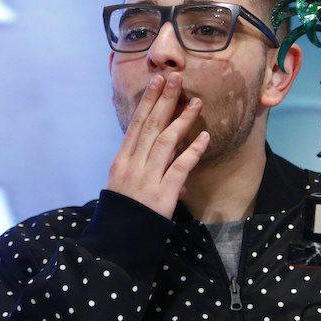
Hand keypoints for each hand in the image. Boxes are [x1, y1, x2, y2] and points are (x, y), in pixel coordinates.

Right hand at [106, 73, 209, 218]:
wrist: (116, 243)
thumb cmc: (121, 212)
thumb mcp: (121, 184)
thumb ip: (137, 164)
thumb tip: (155, 151)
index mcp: (122, 160)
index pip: (136, 124)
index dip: (148, 101)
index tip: (158, 80)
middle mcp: (133, 165)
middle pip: (151, 126)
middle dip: (165, 100)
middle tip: (176, 77)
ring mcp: (147, 179)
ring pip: (166, 142)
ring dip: (182, 120)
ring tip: (195, 102)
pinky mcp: (163, 195)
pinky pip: (180, 169)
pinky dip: (193, 152)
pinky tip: (204, 136)